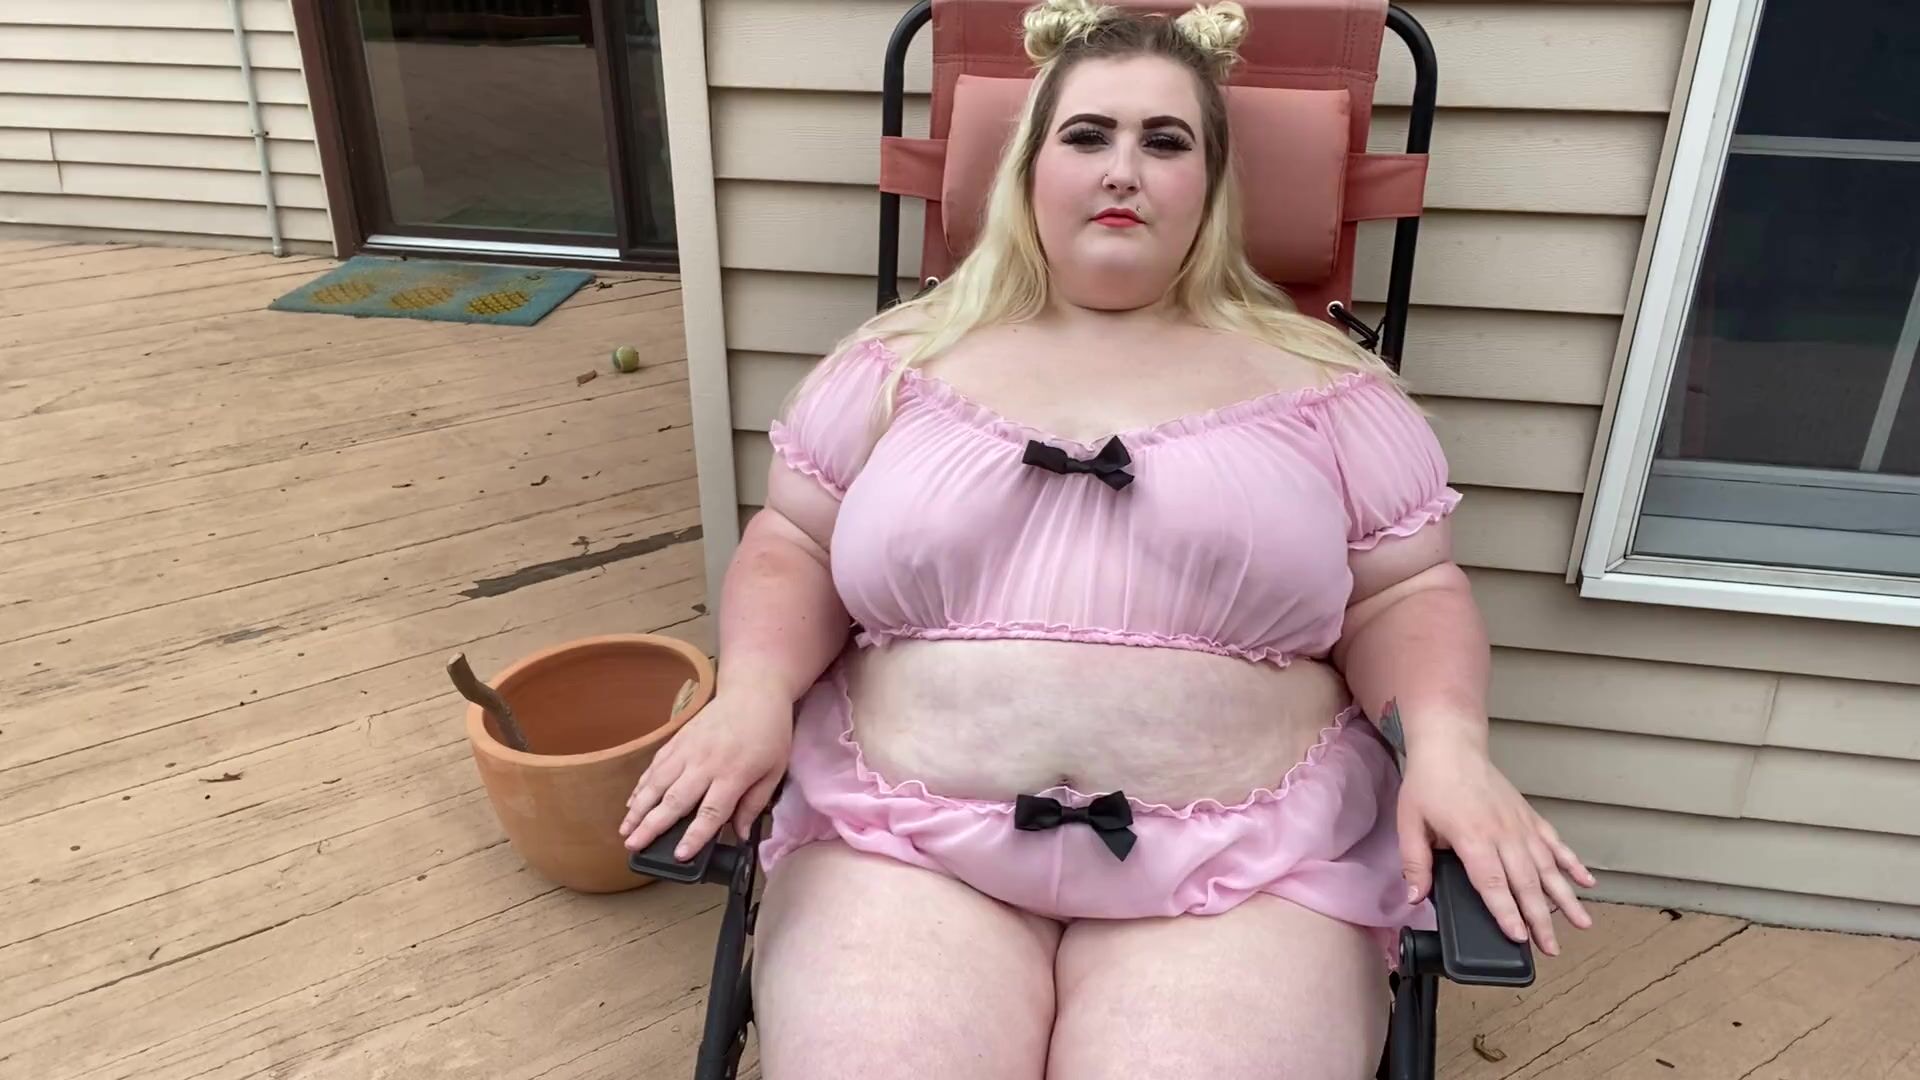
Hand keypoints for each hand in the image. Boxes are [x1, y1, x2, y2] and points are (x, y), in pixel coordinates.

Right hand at [617, 682, 792, 860]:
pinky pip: (655, 766)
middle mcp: (705, 763)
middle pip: (675, 800)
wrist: (753, 692)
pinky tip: (631, 802)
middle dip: (652, 826)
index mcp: (733, 774)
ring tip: (625, 830)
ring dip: (638, 808)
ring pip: (657, 783)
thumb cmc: (769, 733)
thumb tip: (739, 834)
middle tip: (634, 846)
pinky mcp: (678, 740)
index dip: (694, 836)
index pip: (710, 812)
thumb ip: (754, 804)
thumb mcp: (774, 771)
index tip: (679, 855)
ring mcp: (688, 750)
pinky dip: (641, 785)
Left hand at [1397, 741, 1596, 955]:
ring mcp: (1520, 824)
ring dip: (1566, 897)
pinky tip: (1588, 882)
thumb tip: (1415, 898)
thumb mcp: (1410, 823)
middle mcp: (1503, 833)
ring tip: (1582, 923)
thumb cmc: (1429, 783)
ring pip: (1548, 867)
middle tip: (1551, 949)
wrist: (1451, 746)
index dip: (1506, 912)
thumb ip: (1415, 862)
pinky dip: (1573, 862)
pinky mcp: (1530, 817)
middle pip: (1526, 883)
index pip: (1492, 883)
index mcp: (1472, 836)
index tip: (1519, 937)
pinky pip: (1556, 843)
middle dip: (1540, 919)